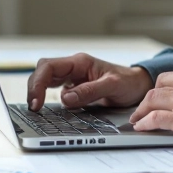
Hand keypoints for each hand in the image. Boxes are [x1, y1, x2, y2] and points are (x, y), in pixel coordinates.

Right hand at [26, 53, 153, 110]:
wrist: (138, 85)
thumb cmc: (128, 82)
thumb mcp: (112, 86)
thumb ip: (89, 91)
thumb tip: (65, 98)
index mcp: (80, 62)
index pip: (49, 67)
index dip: (38, 83)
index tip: (37, 102)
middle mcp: (73, 68)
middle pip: (43, 72)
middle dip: (34, 88)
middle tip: (34, 108)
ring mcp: (72, 77)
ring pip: (46, 80)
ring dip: (38, 92)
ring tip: (36, 109)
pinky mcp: (74, 87)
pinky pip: (54, 89)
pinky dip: (46, 97)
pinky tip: (46, 108)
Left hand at [129, 69, 172, 149]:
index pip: (167, 78)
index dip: (157, 89)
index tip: (153, 97)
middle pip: (155, 88)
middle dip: (145, 101)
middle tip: (140, 110)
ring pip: (151, 100)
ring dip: (141, 111)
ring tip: (137, 120)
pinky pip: (155, 119)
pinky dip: (144, 122)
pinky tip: (141, 127)